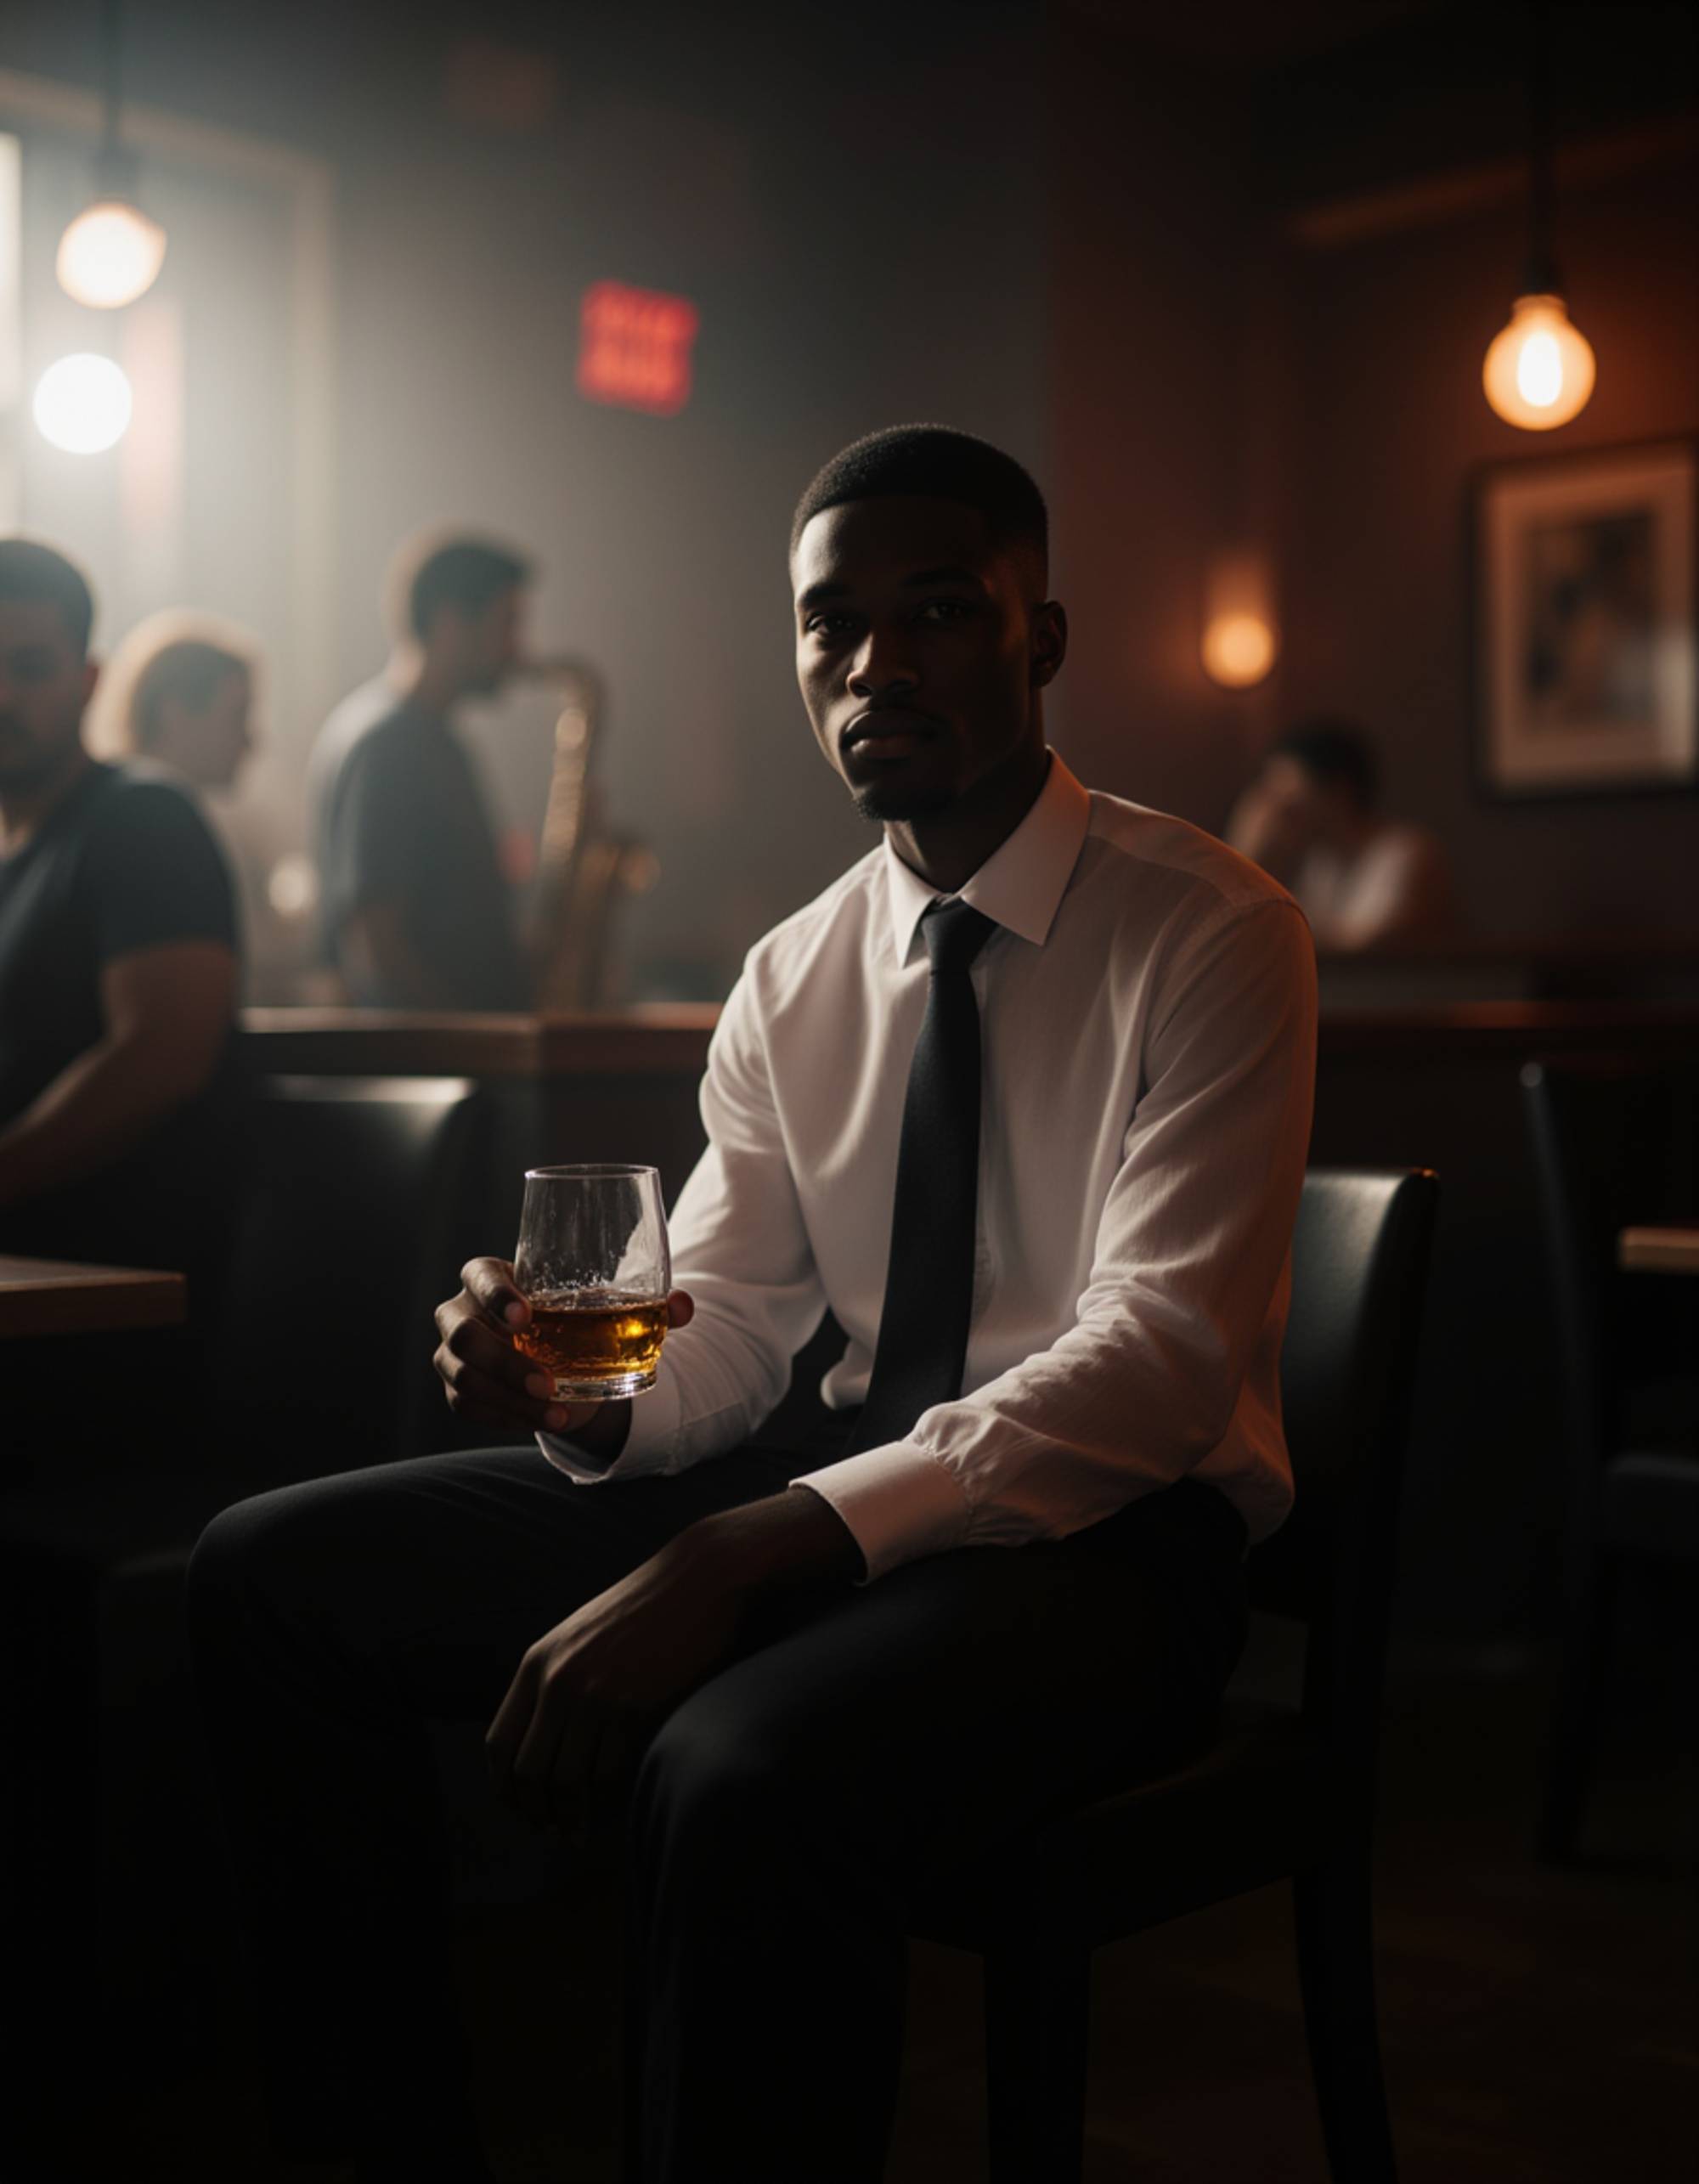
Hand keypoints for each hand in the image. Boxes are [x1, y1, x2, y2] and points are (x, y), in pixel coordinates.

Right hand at [433, 1257, 693, 1439]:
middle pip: (462, 1332)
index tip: (526, 1315)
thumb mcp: (604, 1309)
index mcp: (491, 1277)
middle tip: (549, 1381)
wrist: (555, 1356)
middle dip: (504, 1360)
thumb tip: (683, 1306)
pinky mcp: (458, 1391)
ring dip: (509, 1398)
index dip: (494, 1294)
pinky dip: (508, 1418)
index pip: (478, 1276)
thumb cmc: (573, 1317)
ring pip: (462, 1376)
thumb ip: (647, 1305)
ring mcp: (453, 1354)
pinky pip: (469, 1407)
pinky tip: (546, 1421)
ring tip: (557, 1411)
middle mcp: (461, 1312)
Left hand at [486, 1489, 862, 1839]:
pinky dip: (607, 1802)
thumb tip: (541, 1738)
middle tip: (552, 1831)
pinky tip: (611, 1811)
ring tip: (579, 1833)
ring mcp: (595, 1695)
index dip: (505, 1787)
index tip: (521, 1809)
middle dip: (535, 1812)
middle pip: (528, 1772)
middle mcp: (557, 1681)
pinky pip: (609, 1773)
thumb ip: (554, 1677)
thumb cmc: (645, 1608)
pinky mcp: (634, 1706)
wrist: (698, 1580)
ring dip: (571, 1817)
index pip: (499, 1743)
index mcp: (537, 1662)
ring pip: (566, 1781)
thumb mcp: (581, 1635)